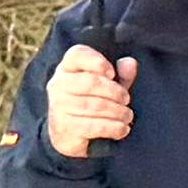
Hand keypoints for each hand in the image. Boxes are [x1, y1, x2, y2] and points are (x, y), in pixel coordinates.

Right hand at [44, 46, 136, 161]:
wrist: (67, 133)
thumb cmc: (90, 101)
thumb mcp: (107, 85)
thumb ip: (121, 74)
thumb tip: (130, 63)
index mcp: (67, 67)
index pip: (77, 54)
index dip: (97, 61)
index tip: (112, 73)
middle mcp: (58, 84)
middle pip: (90, 82)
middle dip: (115, 92)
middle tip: (126, 99)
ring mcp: (58, 106)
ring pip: (94, 106)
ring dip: (118, 112)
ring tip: (128, 115)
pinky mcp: (64, 128)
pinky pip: (93, 126)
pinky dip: (113, 128)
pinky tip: (122, 128)